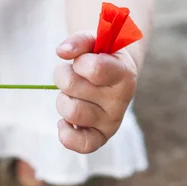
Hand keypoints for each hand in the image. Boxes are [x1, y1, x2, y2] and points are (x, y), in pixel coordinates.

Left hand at [53, 31, 138, 153]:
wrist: (114, 77)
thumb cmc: (102, 56)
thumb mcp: (94, 41)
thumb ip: (79, 40)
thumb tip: (62, 52)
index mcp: (124, 74)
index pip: (95, 68)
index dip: (79, 61)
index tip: (81, 60)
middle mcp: (121, 100)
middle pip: (72, 86)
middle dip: (64, 75)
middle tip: (74, 75)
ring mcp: (112, 121)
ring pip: (71, 111)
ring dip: (62, 99)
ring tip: (72, 95)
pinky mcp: (102, 137)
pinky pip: (82, 145)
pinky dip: (66, 133)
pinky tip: (65, 121)